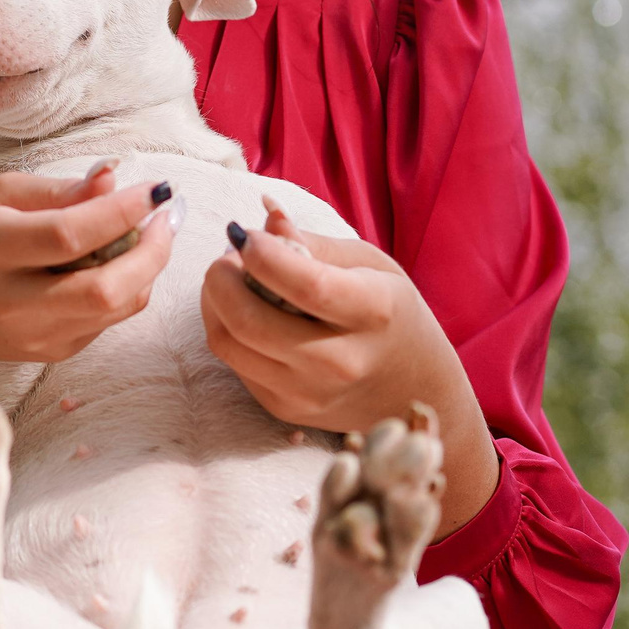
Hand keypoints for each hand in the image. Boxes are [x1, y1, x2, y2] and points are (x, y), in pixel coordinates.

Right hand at [0, 163, 180, 370]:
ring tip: (149, 233)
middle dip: (153, 251)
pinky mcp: (50, 353)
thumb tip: (112, 178)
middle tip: (168, 217)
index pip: (68, 235)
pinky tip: (118, 261)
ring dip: (147, 269)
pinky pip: (107, 321)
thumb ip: (55, 191)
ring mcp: (33, 335)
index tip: (156, 189)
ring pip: (116, 308)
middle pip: (104, 288)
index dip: (121, 211)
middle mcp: (12, 301)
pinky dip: (126, 289)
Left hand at [201, 197, 499, 534]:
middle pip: (249, 320)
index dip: (262, 254)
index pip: (305, 284)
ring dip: (214, 303)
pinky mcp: (285, 410)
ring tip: (230, 281)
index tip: (247, 236)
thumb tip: (264, 218)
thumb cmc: (392, 317)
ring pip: (228, 344)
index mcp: (373, 313)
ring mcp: (309, 393)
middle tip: (228, 256)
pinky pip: (234, 365)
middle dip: (220, 277)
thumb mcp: (371, 266)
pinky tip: (245, 312)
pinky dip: (228, 331)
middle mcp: (340, 361)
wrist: (414, 391)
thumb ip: (314, 243)